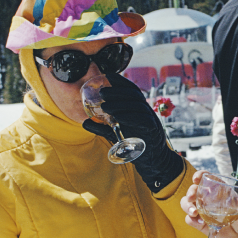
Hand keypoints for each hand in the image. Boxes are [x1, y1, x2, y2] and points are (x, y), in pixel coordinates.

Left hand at [88, 73, 185, 193]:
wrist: (152, 161)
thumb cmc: (135, 145)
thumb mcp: (115, 134)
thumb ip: (102, 127)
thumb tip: (84, 122)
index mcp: (138, 108)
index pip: (131, 89)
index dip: (121, 81)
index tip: (108, 76)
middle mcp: (146, 111)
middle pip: (134, 94)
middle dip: (117, 91)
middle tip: (102, 93)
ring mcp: (151, 119)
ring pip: (137, 105)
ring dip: (120, 104)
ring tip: (105, 106)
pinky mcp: (153, 130)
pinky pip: (143, 119)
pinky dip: (130, 116)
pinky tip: (118, 117)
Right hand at [181, 179, 237, 237]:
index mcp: (219, 190)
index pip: (206, 178)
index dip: (199, 175)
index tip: (197, 179)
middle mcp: (208, 198)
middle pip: (193, 190)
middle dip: (190, 192)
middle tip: (193, 198)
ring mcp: (202, 210)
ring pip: (187, 203)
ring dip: (187, 206)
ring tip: (194, 213)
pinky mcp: (200, 223)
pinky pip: (189, 219)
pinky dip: (191, 220)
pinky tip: (200, 223)